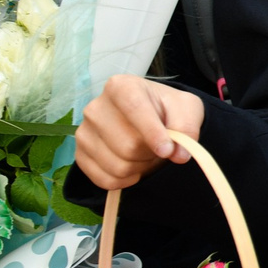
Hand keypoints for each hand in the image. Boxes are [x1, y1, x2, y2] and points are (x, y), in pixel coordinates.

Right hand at [75, 75, 206, 189]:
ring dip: (140, 167)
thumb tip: (178, 154)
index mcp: (121, 87)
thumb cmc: (166, 110)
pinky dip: (126, 180)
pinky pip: (105, 180)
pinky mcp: (80, 155)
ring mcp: (83, 132)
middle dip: (151, 153)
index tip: (168, 150)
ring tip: (146, 153)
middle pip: (127, 145)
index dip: (152, 133)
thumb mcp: (186, 109)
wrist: (149, 118)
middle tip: (159, 147)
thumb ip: (187, 127)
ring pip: (117, 166)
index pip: (134, 108)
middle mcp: (96, 108)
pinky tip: (134, 166)